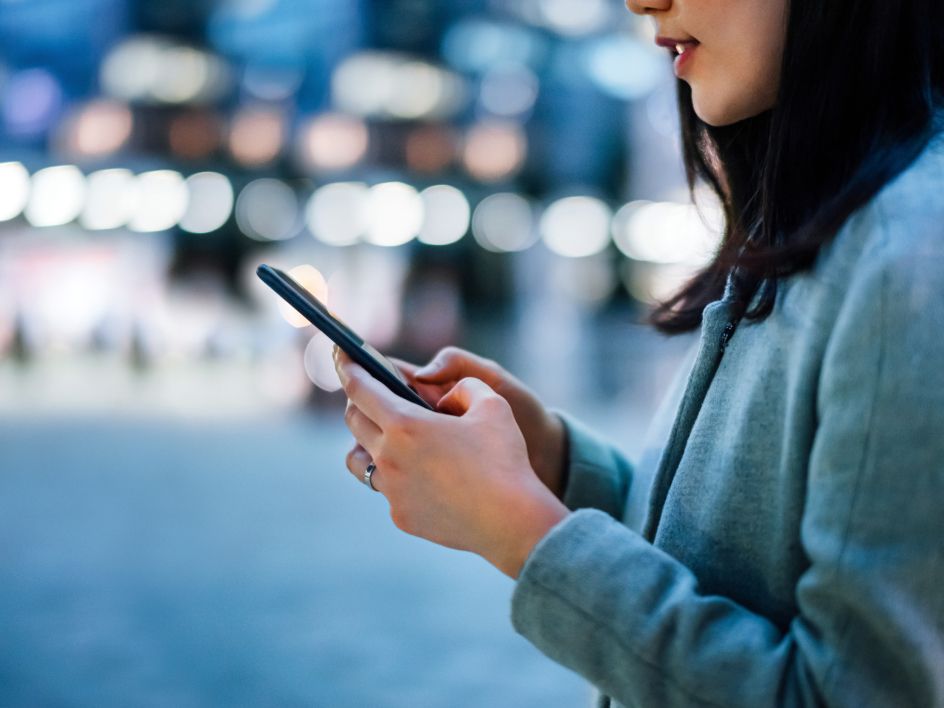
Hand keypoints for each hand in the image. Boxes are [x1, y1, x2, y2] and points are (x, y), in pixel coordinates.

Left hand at [334, 349, 568, 578]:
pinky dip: (396, 476)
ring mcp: (392, 491)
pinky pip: (387, 490)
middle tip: (371, 394)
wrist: (511, 521)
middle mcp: (389, 458)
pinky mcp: (401, 516)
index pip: (360, 388)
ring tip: (386, 438)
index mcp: (405, 424)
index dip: (347, 367)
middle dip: (358, 402)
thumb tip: (447, 397)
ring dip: (365, 443)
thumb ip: (465, 386)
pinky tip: (418, 475)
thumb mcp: (493, 403)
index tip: (341, 355)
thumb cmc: (504, 459)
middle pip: (354, 422)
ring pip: (359, 461)